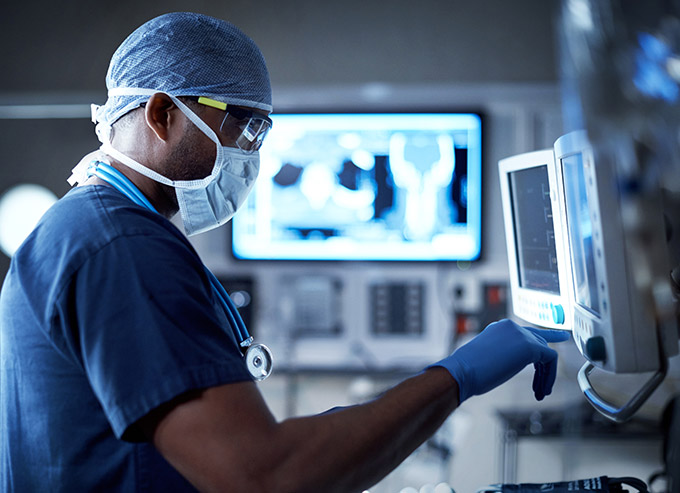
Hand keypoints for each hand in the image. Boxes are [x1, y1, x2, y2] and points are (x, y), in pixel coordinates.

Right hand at [428, 319, 570, 403]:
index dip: (541, 342)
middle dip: (545, 365)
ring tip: (541, 393)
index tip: (557, 341)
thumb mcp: (489, 357)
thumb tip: (509, 363)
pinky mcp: (529, 346)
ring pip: (546, 352)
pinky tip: (542, 390)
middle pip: (539, 342)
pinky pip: (550, 359)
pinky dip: (549, 376)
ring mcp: (521, 334)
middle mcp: (512, 327)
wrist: (462, 371)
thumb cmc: (469, 371)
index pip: (525, 333)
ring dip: (546, 375)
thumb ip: (503, 354)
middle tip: (544, 384)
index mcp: (500, 328)